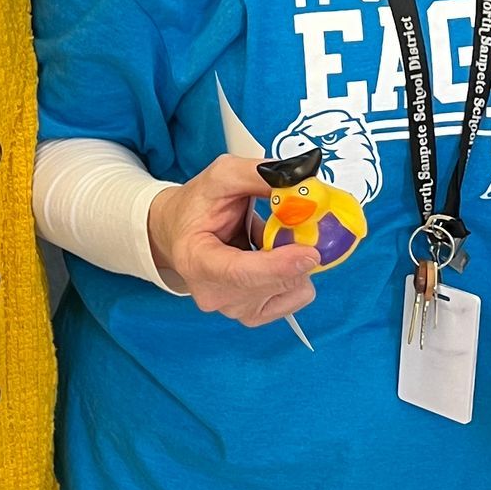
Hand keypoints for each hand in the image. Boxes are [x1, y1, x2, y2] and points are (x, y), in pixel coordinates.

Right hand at [147, 154, 318, 327]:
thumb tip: (299, 180)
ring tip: (269, 239)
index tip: (310, 252)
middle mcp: (213, 293)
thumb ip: (259, 175)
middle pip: (273, 282)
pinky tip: (275, 257)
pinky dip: (296, 274)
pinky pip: (295, 297)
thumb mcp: (222, 176)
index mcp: (196, 260)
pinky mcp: (253, 314)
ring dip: (294, 260)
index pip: (240, 273)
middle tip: (294, 223)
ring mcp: (234, 309)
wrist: (180, 231)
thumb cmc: (196, 207)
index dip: (279, 265)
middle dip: (295, 251)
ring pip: (290, 288)